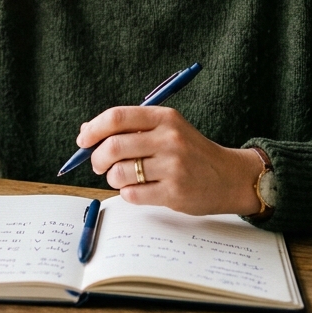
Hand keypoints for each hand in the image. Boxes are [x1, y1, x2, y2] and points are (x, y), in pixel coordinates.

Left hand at [78, 106, 265, 216]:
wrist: (228, 177)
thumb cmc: (190, 152)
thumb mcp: (166, 129)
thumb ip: (130, 128)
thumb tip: (86, 131)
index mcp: (164, 118)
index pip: (117, 117)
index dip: (93, 129)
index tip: (83, 139)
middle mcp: (169, 139)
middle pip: (113, 147)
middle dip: (97, 159)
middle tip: (98, 165)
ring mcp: (173, 166)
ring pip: (119, 173)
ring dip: (113, 179)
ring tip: (124, 178)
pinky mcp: (174, 192)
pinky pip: (132, 194)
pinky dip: (128, 194)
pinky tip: (140, 190)